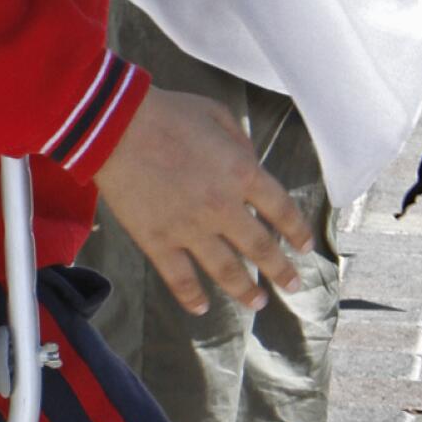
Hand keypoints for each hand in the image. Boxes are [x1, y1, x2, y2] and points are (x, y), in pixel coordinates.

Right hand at [96, 86, 313, 316]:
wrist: (116, 127)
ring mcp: (190, 229)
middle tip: (292, 285)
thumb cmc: (167, 113)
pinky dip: (191, 296)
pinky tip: (201, 308)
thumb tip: (251, 164)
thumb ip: (241, 143)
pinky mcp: (158, 242)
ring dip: (245, 290)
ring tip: (258, 303)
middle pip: (260, 247)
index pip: (281, 209)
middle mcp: (223, 208)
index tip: (305, 247)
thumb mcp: (217, 114)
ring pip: (226, 270)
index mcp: (242, 174)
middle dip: (280, 270)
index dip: (296, 230)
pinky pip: (179, 278)